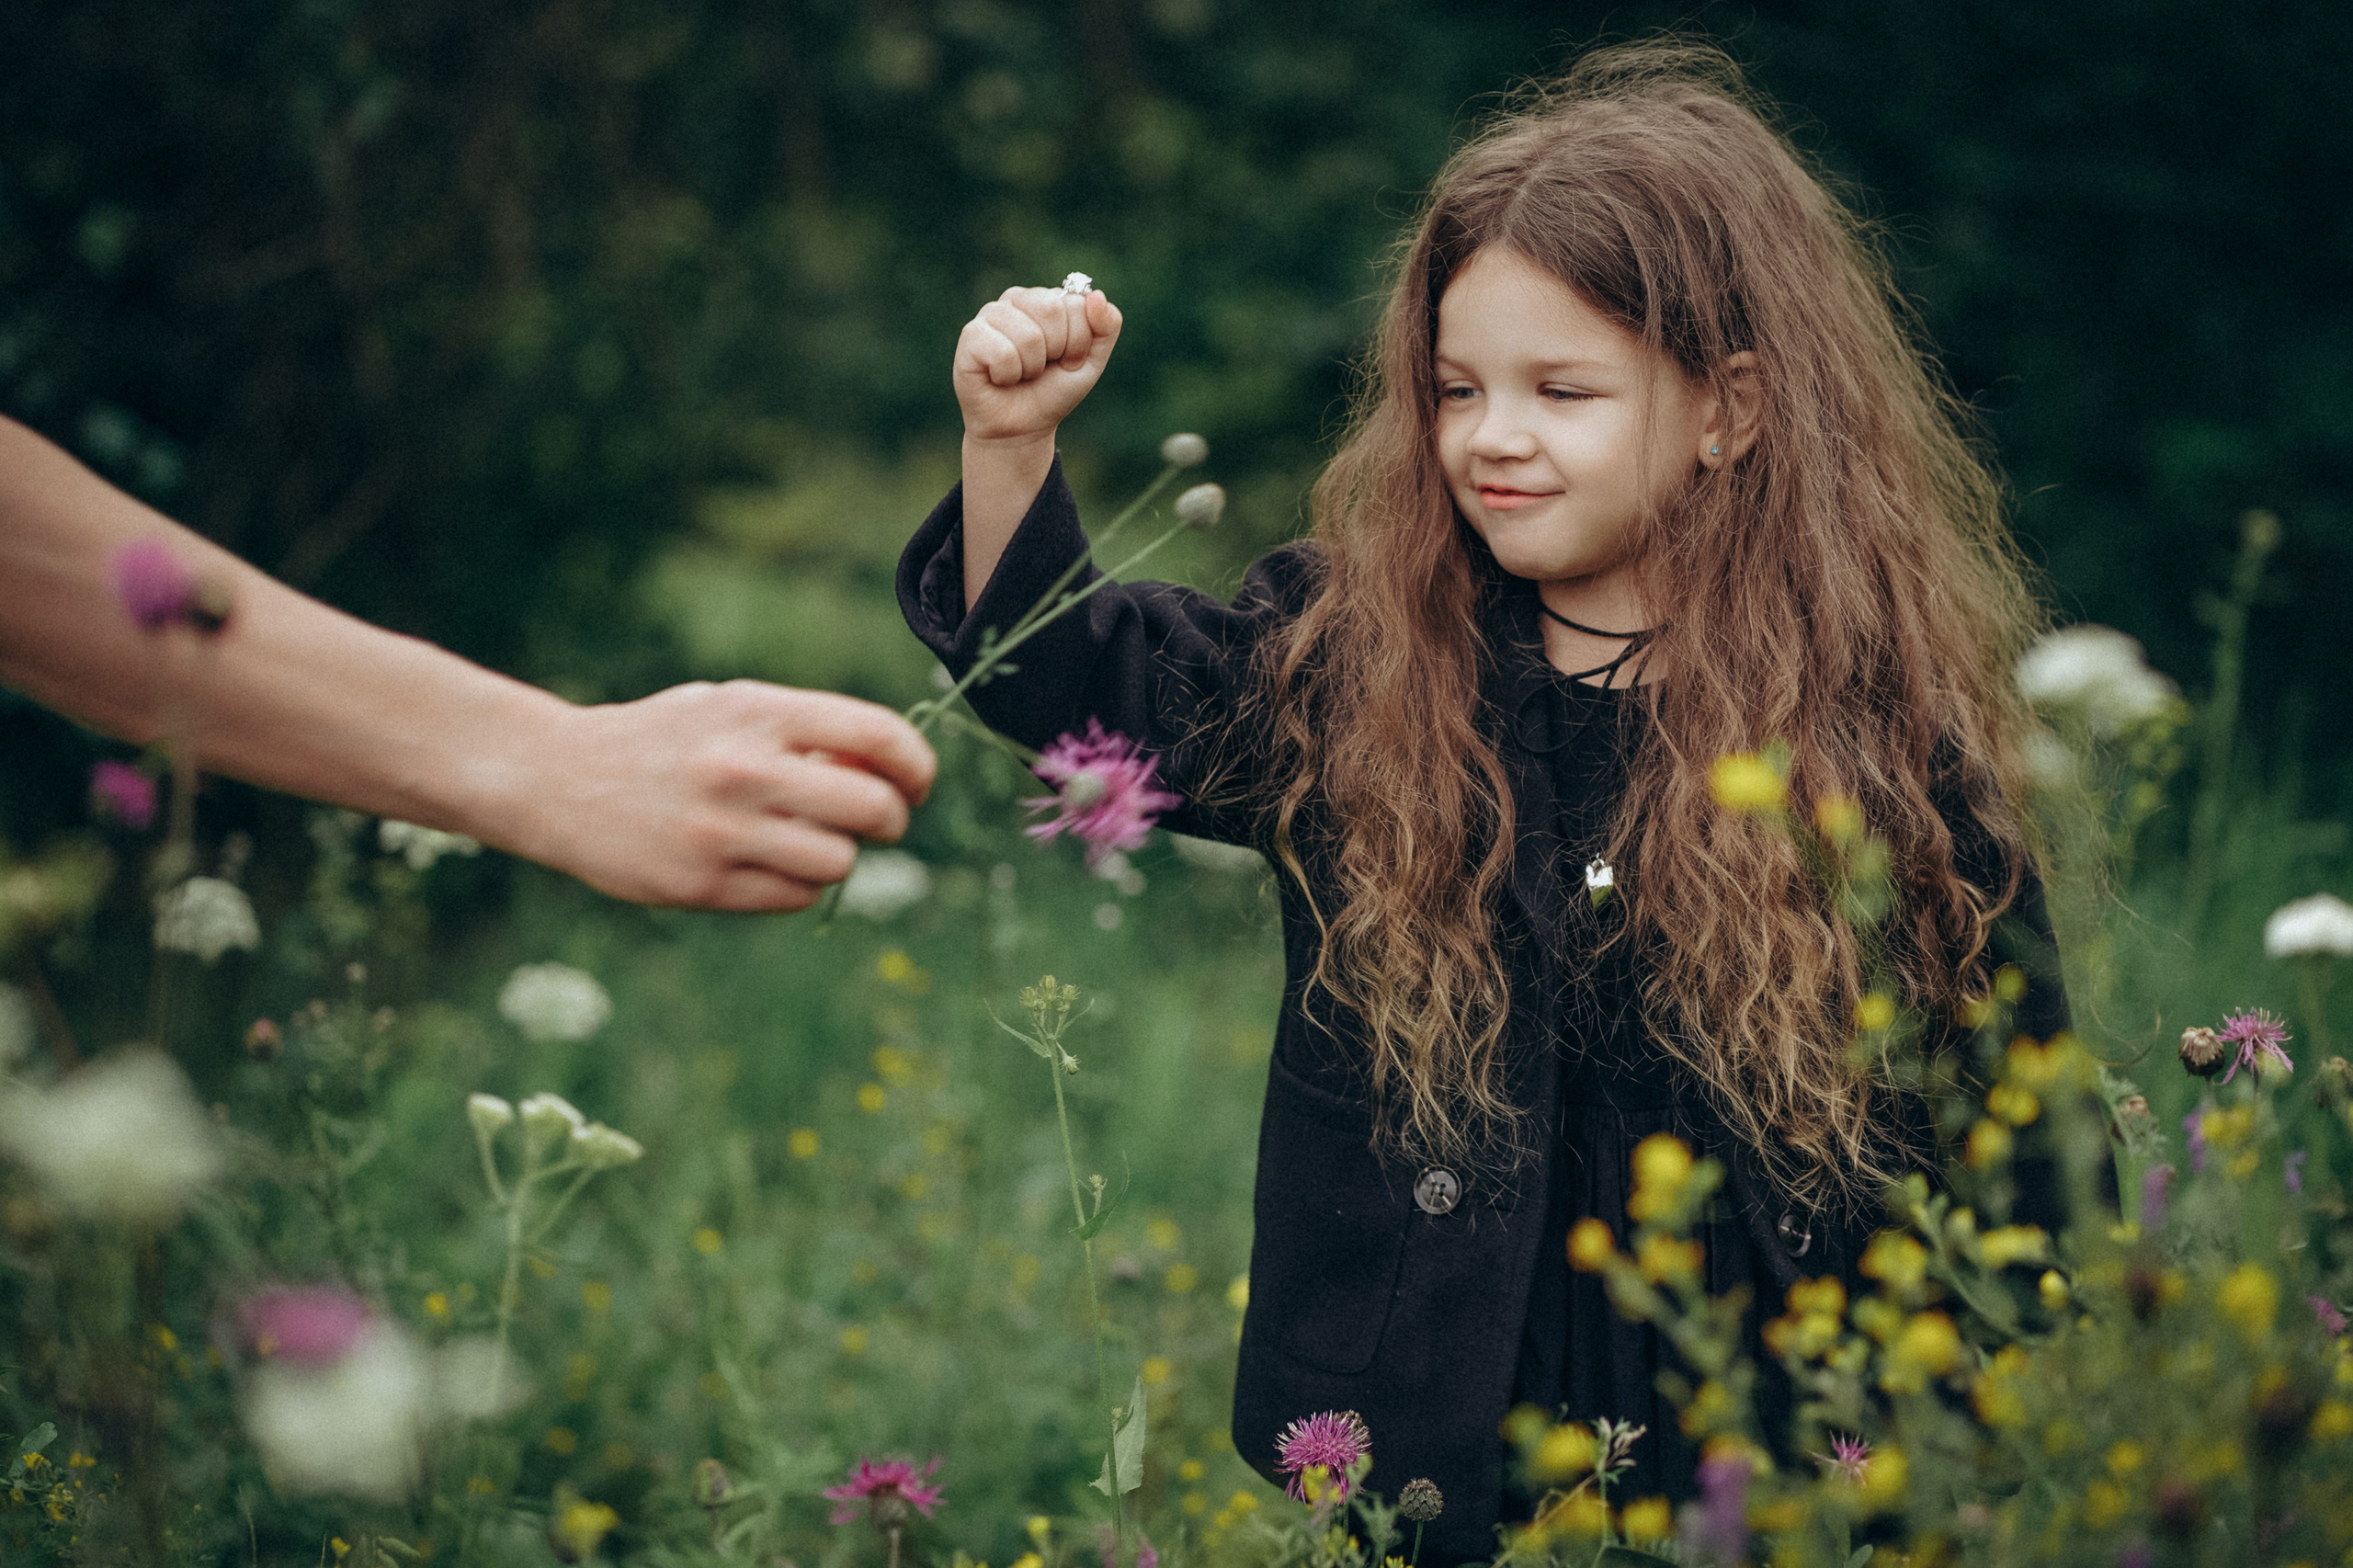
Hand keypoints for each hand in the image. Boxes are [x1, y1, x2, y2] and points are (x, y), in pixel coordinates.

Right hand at [505, 682, 936, 911]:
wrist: (555, 777)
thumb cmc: (664, 740)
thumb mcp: (730, 708)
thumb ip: (806, 733)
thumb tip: (891, 772)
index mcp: (760, 713)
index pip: (880, 737)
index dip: (918, 766)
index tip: (917, 783)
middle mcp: (746, 770)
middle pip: (874, 809)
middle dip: (892, 819)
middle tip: (879, 821)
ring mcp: (723, 832)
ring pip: (839, 862)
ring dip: (839, 856)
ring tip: (810, 841)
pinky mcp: (701, 884)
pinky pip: (794, 898)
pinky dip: (798, 886)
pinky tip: (767, 865)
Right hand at [954, 285, 1121, 445]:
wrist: (1021, 429)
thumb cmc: (1052, 391)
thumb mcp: (1091, 361)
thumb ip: (1106, 326)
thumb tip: (1096, 295)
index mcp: (1046, 298)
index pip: (1076, 304)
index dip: (1077, 343)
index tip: (1065, 360)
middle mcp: (1016, 299)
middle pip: (1052, 311)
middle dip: (1056, 352)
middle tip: (1042, 368)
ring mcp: (990, 314)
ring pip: (1029, 336)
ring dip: (1031, 368)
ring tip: (1020, 373)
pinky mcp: (970, 336)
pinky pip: (1003, 352)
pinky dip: (1008, 375)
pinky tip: (999, 377)